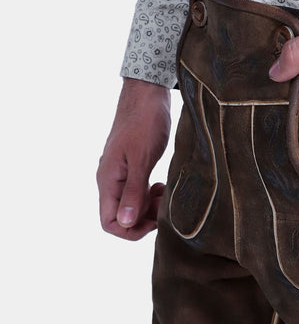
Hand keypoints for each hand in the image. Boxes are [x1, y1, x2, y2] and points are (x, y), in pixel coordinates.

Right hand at [97, 78, 171, 239]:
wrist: (146, 94)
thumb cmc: (144, 122)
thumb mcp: (142, 159)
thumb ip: (133, 192)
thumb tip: (125, 222)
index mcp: (108, 180)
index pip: (110, 222)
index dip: (131, 230)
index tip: (154, 222)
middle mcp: (110, 180)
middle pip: (122, 217)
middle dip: (145, 218)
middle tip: (166, 206)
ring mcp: (120, 173)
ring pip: (132, 205)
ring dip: (150, 207)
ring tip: (166, 193)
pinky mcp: (132, 166)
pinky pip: (138, 191)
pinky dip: (151, 195)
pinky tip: (163, 185)